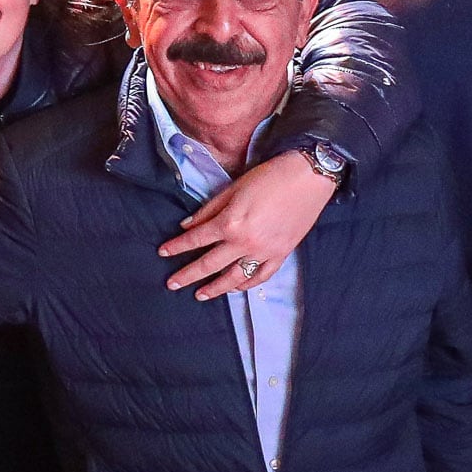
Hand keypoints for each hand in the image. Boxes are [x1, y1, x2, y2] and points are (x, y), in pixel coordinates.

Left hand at [157, 153, 334, 299]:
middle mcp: (244, 242)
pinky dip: (246, 284)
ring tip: (200, 295)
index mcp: (230, 223)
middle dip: (187, 275)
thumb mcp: (233, 188)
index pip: (196, 240)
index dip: (177, 247)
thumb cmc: (269, 176)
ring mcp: (264, 252)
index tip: (163, 253)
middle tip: (171, 284)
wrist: (309, 177)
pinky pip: (260, 276)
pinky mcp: (281, 254)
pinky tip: (235, 288)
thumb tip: (187, 226)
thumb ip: (209, 209)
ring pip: (234, 277)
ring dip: (215, 288)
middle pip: (209, 264)